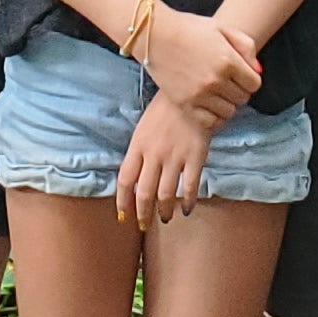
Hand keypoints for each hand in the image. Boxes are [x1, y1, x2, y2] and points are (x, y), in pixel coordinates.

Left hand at [114, 95, 215, 228]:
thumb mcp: (145, 126)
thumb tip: (136, 174)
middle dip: (143, 213)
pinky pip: (190, 186)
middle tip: (144, 224)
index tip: (123, 216)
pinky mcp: (195, 157)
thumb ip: (140, 150)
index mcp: (138, 145)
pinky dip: (189, 201)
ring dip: (165, 211)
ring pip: (166, 194)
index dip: (122, 201)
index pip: (125, 180)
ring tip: (166, 218)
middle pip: (144, 192)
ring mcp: (175, 157)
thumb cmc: (166, 107)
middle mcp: (154, 154)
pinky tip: (188, 209)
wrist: (193, 91)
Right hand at [137, 8, 260, 123]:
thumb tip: (258, 70)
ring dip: (226, 103)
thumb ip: (246, 46)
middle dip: (239, 90)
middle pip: (242, 98)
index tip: (241, 75)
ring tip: (216, 92)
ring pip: (228, 112)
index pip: (255, 84)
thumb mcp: (222, 28)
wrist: (156, 35)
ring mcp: (199, 94)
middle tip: (227, 82)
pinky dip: (212, 116)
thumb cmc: (190, 28)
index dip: (250, 79)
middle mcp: (216, 80)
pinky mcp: (184, 104)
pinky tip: (207, 104)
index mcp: (228, 60)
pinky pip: (209, 122)